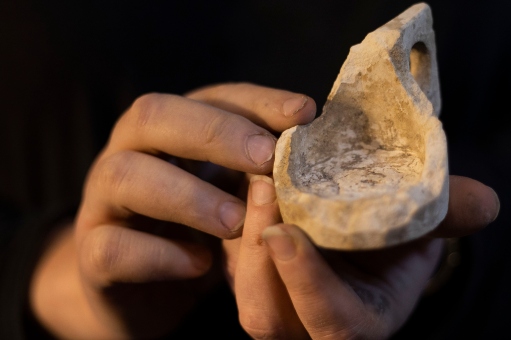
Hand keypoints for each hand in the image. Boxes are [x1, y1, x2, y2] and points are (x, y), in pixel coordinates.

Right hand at [29, 83, 315, 338]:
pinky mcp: (93, 253)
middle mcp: (130, 151)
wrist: (142, 284)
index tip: (304, 113)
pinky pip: (111, 247)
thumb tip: (318, 150)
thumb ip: (260, 170)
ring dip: (188, 195)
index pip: (211, 96)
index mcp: (170, 129)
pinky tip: (200, 264)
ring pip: (125, 175)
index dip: (257, 101)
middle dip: (214, 132)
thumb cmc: (198, 227)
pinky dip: (158, 255)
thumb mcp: (233, 192)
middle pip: (153, 116)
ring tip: (237, 221)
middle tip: (266, 158)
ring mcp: (103, 201)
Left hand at [224, 175, 498, 338]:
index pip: (330, 322)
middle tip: (262, 188)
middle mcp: (309, 324)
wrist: (374, 233)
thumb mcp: (426, 228)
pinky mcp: (252, 274)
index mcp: (359, 323)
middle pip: (266, 315)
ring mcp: (276, 301)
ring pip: (241, 287)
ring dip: (240, 235)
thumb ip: (448, 216)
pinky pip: (228, 260)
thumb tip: (487, 202)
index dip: (308, 284)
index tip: (287, 234)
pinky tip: (242, 177)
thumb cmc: (404, 236)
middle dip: (259, 258)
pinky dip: (232, 222)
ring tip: (252, 176)